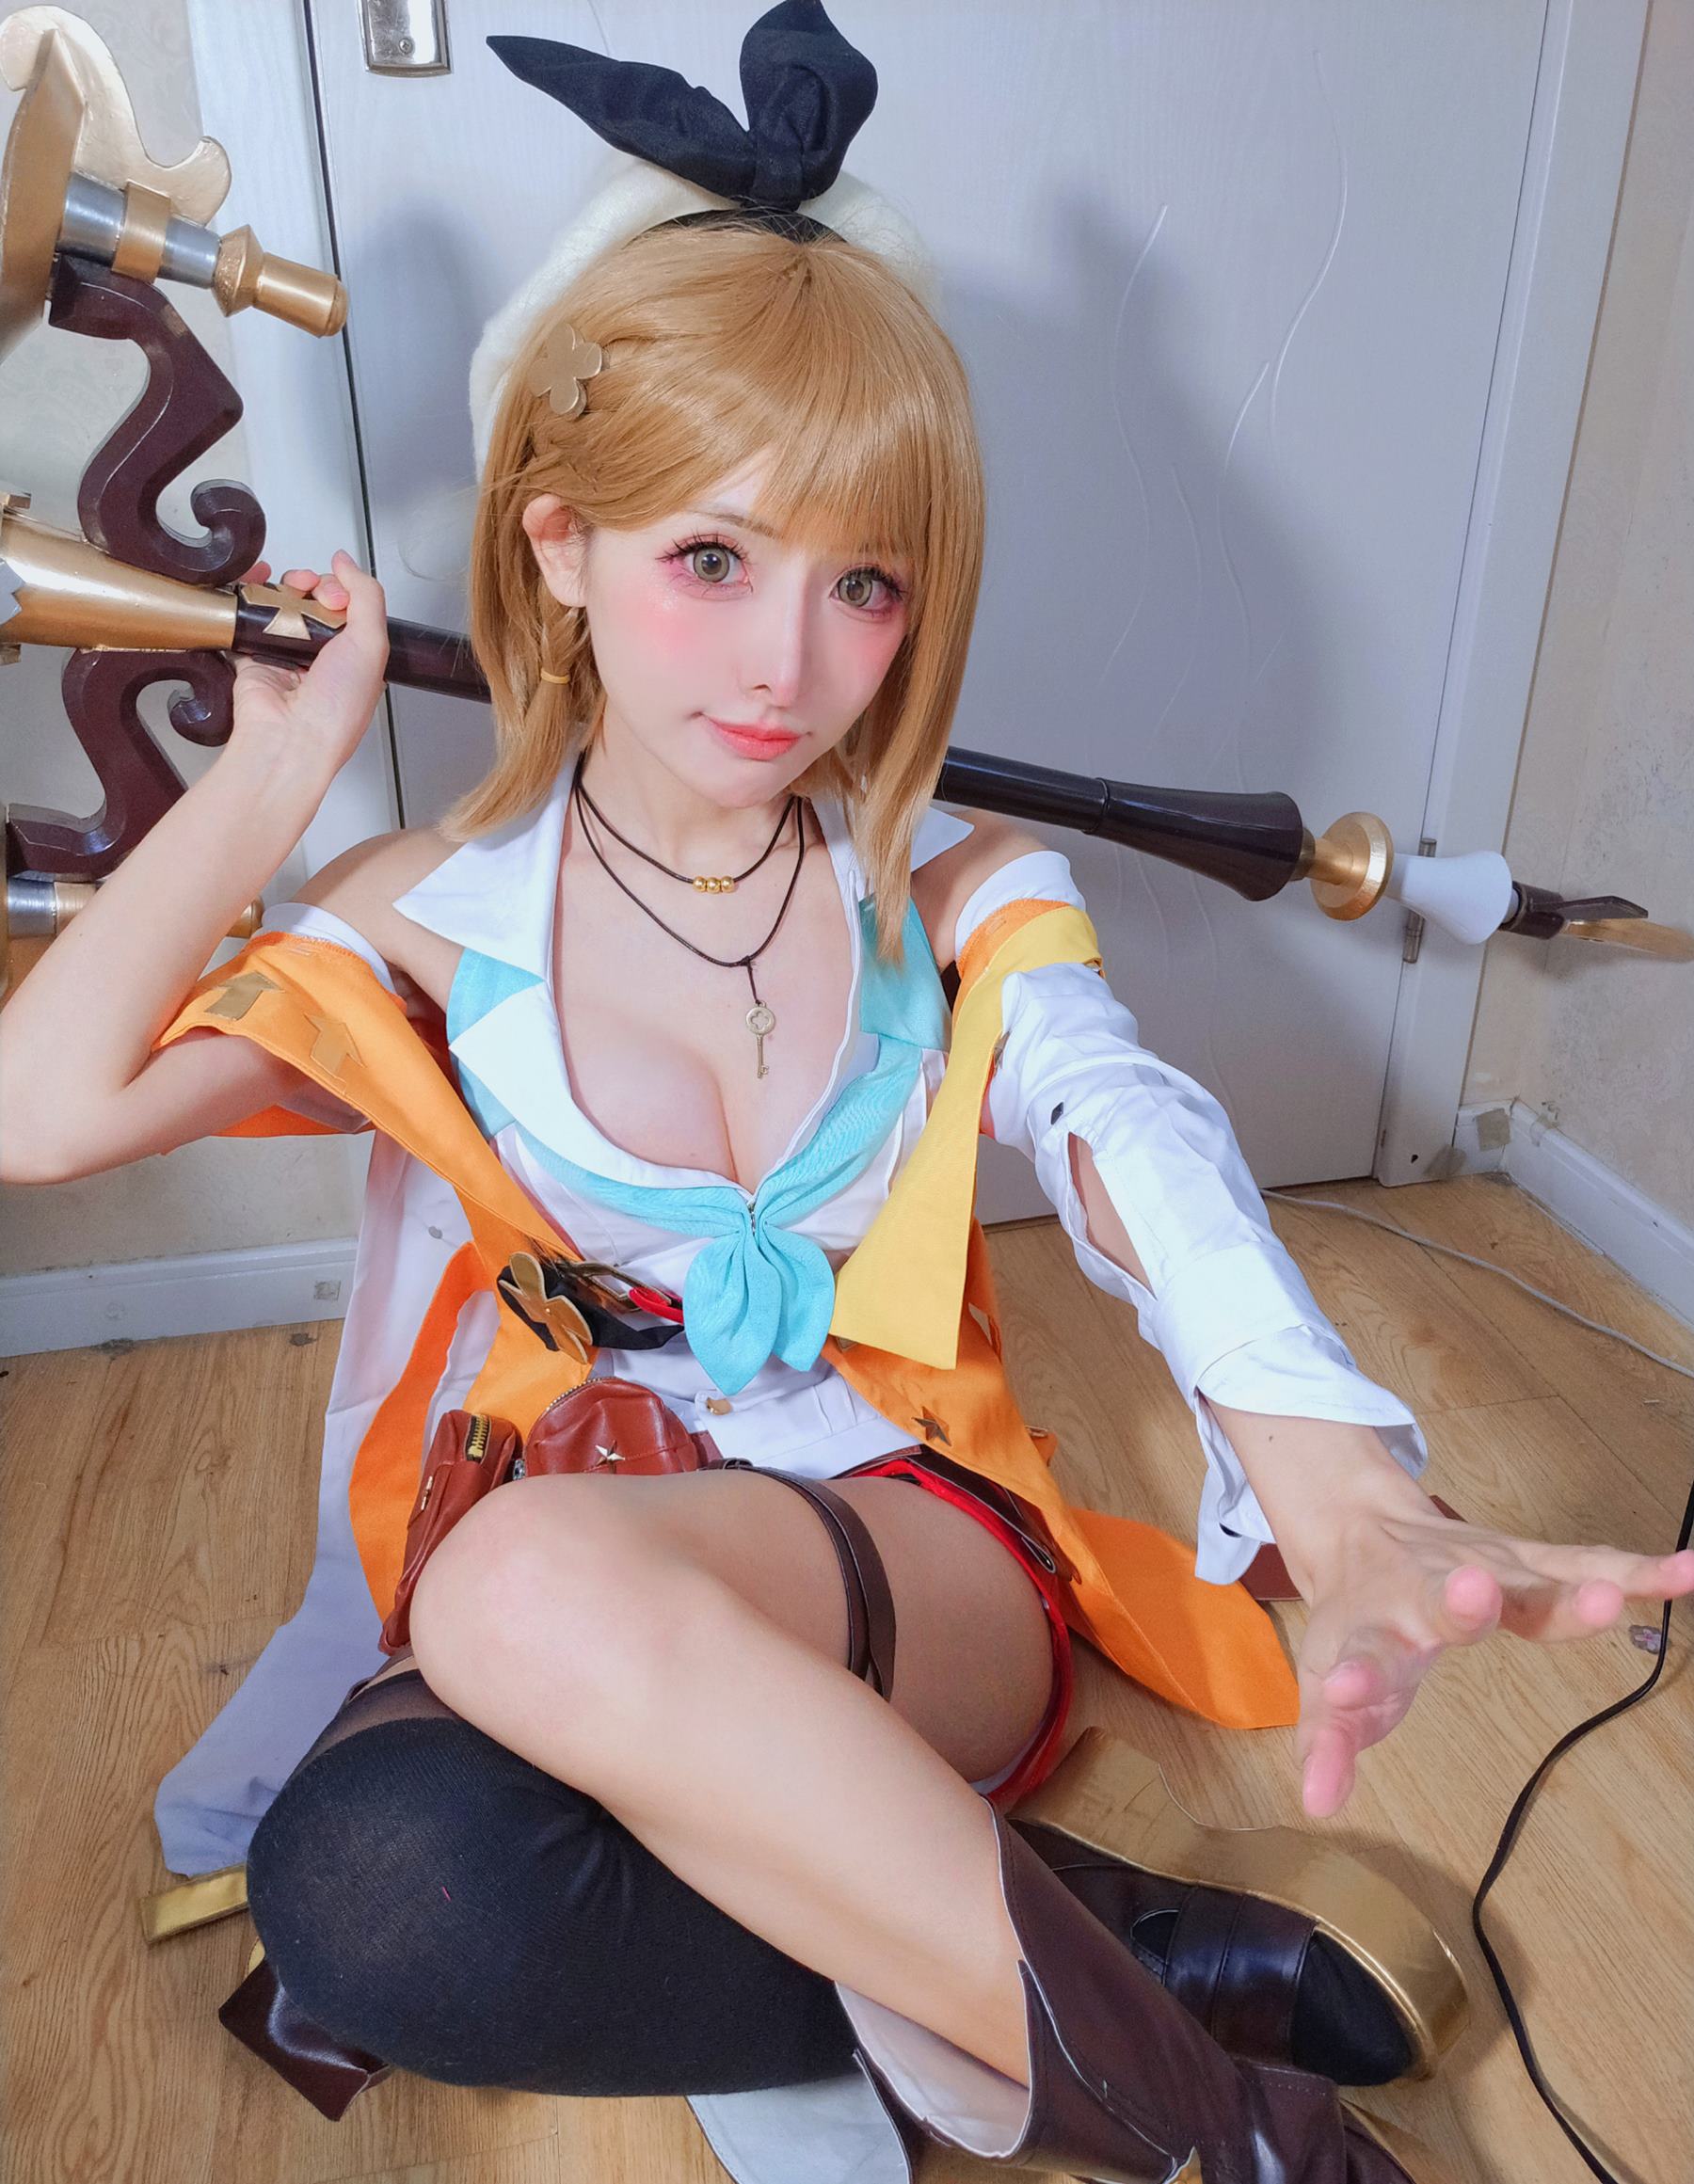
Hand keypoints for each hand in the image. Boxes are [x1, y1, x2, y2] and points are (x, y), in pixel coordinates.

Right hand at [230, 551, 388, 780]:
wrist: (291, 738)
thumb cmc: (337, 707)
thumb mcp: (372, 643)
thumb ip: (367, 595)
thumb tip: (346, 562)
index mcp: (356, 658)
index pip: (351, 607)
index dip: (343, 589)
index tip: (335, 594)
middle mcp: (323, 658)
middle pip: (316, 602)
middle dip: (313, 584)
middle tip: (310, 591)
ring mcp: (288, 656)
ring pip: (284, 606)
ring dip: (284, 587)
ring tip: (284, 585)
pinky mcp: (254, 657)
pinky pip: (249, 620)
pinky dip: (248, 598)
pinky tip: (253, 583)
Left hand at [1292, 1491, 1693, 1818]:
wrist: (1358, 1530)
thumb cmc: (1353, 1624)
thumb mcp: (1326, 1684)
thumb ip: (1329, 1741)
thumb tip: (1319, 1805)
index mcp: (1371, 1629)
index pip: (1361, 1656)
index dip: (1354, 1680)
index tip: (1347, 1690)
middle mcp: (1424, 1591)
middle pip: (1442, 1599)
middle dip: (1460, 1603)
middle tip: (1473, 1592)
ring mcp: (1483, 1572)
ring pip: (1527, 1581)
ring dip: (1565, 1592)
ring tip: (1607, 1599)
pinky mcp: (1527, 1563)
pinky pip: (1588, 1566)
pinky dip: (1638, 1573)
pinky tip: (1685, 1573)